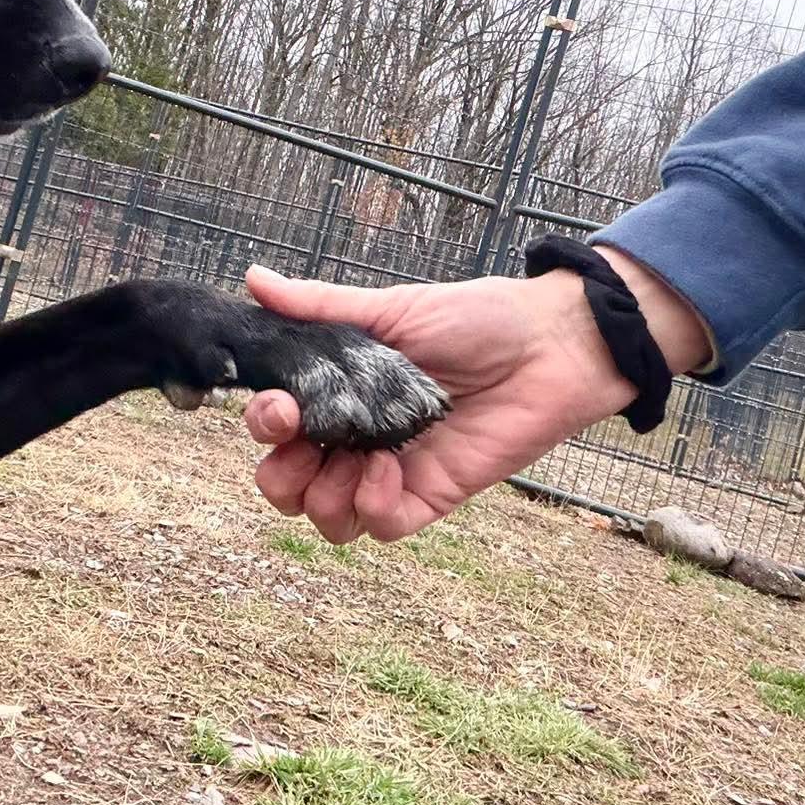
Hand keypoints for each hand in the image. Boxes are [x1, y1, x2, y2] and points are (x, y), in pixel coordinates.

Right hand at [239, 252, 708, 542]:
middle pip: (287, 486)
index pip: (275, 430)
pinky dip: (373, 504)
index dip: (263, 427)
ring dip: (324, 497)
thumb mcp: (390, 309)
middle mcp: (356, 439)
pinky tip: (392, 468)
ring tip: (357, 460)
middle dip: (279, 476)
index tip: (279, 407)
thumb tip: (253, 278)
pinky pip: (380, 525)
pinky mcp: (431, 495)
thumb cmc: (475, 319)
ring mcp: (392, 471)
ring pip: (327, 517)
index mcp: (338, 395)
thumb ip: (320, 305)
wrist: (551, 344)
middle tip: (302, 443)